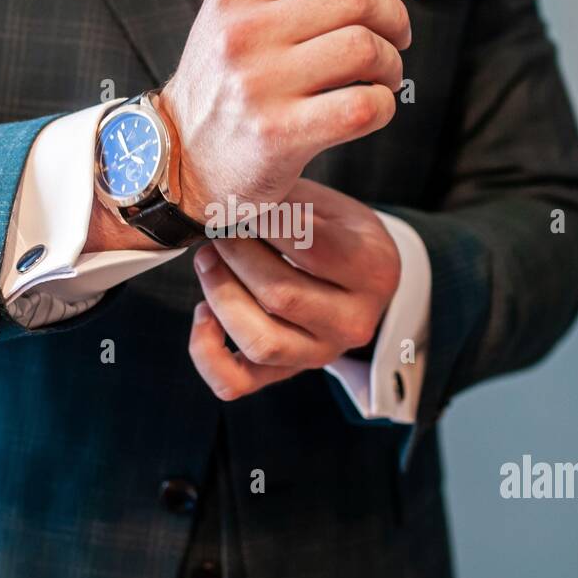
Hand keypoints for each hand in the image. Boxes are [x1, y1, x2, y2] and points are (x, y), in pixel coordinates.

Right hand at [159, 0, 418, 221]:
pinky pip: (363, 107)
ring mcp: (258, 86)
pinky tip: (372, 108)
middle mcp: (242, 34)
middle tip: (397, 40)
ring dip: (392, 64)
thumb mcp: (242, 12)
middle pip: (356, 0)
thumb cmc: (226, 80)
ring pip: (364, 50)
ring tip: (385, 77)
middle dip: (394, 18)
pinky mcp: (278, 136)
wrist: (182, 160)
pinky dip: (384, 105)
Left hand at [188, 179, 401, 399]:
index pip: (311, 248)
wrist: (356, 276)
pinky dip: (206, 350)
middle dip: (236, 255)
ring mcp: (321, 354)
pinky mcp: (287, 372)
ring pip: (259, 341)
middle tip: (219, 227)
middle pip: (280, 296)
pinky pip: (235, 381)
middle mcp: (355, 322)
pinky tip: (203, 312)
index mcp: (375, 271)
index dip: (265, 222)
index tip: (241, 199)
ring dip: (220, 295)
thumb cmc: (335, 231)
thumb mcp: (328, 205)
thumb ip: (288, 201)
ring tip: (208, 259)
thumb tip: (231, 196)